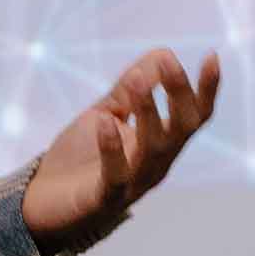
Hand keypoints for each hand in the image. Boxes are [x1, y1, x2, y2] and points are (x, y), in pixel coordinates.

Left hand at [20, 47, 220, 255]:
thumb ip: (129, 89)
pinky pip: (115, 175)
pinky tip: (105, 121)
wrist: (43, 203)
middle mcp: (155, 164)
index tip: (212, 55)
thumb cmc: (80, 159)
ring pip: (153, 148)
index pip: (193, 116)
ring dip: (148, 111)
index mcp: (160, 143)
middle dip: (178, 94)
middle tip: (168, 62)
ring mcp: (133, 183)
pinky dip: (111, 148)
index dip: (206, 89)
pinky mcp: (104, 199)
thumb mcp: (105, 114)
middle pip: (181, 129)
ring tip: (137, 79)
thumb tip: (162, 52)